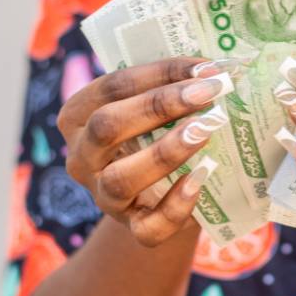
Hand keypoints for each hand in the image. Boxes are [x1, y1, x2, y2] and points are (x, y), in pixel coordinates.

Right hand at [57, 58, 237, 245]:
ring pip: (121, 178)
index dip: (160, 73)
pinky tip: (200, 180)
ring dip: (166, 151)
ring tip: (205, 130)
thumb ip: (170, 88)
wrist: (161, 196)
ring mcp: (104, 196)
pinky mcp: (132, 227)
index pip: (112, 86)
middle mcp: (83, 157)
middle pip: (107, 126)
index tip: (205, 67)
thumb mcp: (153, 110)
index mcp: (80, 116)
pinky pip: (148, 226)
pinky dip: (176, 205)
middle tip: (208, 93)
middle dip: (160, 106)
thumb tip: (215, 68)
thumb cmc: (157, 137)